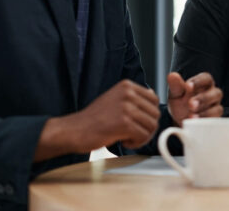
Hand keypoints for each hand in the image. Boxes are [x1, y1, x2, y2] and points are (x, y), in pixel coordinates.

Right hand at [35, 79, 160, 160]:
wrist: (73, 130)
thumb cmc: (94, 119)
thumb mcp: (115, 99)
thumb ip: (134, 97)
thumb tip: (154, 94)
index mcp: (126, 85)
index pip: (154, 100)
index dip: (148, 115)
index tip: (136, 122)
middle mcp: (128, 93)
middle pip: (155, 114)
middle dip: (146, 127)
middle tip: (132, 133)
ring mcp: (126, 108)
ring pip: (152, 126)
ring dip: (142, 136)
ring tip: (127, 137)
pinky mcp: (124, 123)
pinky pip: (143, 136)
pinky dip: (136, 143)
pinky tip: (122, 141)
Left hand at [167, 72, 223, 125]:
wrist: (180, 120)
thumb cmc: (181, 103)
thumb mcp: (176, 94)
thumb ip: (175, 85)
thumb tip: (172, 75)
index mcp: (204, 83)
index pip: (206, 78)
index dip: (198, 81)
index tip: (187, 86)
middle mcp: (213, 93)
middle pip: (215, 93)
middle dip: (203, 99)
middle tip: (190, 104)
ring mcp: (215, 107)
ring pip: (217, 107)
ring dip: (205, 112)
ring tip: (191, 116)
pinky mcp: (215, 119)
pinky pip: (215, 119)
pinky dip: (205, 121)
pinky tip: (196, 122)